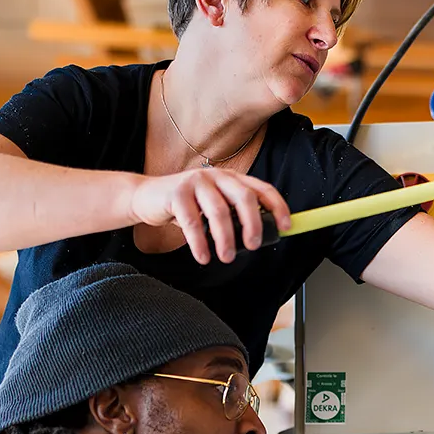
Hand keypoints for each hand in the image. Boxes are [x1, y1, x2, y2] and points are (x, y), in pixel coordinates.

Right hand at [129, 168, 291, 264]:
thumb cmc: (186, 205)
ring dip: (225, 238)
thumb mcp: (214, 206)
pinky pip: (191, 221)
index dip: (277, 206)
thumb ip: (234, 214)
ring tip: (226, 256)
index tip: (285, 226)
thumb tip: (261, 236)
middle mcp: (217, 176)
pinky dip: (199, 243)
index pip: (262, 189)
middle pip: (244, 197)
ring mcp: (196, 182)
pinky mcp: (176, 193)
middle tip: (253, 245)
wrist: (147, 197)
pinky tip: (203, 256)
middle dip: (252, 224)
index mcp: (232, 179)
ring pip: (218, 211)